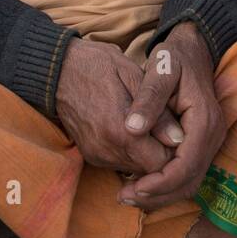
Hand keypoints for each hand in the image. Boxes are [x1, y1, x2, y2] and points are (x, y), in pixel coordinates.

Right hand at [55, 38, 174, 176]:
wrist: (58, 69)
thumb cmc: (98, 66)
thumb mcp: (133, 77)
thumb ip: (157, 112)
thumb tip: (178, 139)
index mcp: (121, 132)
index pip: (161, 164)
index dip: (174, 151)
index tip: (177, 132)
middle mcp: (107, 151)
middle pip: (149, 171)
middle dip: (162, 155)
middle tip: (167, 130)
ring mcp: (97, 155)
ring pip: (134, 169)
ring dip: (146, 155)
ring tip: (150, 129)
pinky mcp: (89, 155)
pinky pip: (119, 163)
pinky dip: (130, 152)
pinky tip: (132, 132)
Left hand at [117, 22, 226, 209]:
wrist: (194, 49)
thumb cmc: (175, 56)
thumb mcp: (160, 68)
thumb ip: (148, 98)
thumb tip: (132, 128)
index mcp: (204, 120)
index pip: (185, 166)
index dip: (159, 183)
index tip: (133, 187)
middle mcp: (213, 136)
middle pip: (189, 181)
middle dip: (158, 195)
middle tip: (125, 197)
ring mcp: (210, 141)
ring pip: (189, 181)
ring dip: (161, 193)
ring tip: (129, 194)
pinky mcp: (202, 143)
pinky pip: (187, 172)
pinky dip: (166, 183)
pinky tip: (142, 182)